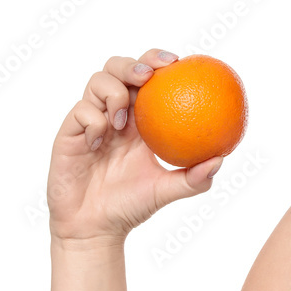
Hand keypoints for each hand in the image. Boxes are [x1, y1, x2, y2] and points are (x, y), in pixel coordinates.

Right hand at [47, 49, 223, 243]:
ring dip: (114, 92)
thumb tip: (221, 160)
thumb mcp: (167, 190)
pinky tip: (101, 140)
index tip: (178, 62)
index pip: (148, 78)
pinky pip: (81, 112)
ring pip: (97, 82)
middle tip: (149, 76)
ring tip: (123, 118)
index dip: (158, 62)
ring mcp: (91, 120)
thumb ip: (194, 178)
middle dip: (133, 63)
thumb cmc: (132, 206)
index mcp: (141, 119)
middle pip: (119, 68)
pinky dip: (94, 120)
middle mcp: (116, 113)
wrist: (95, 228)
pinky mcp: (70, 133)